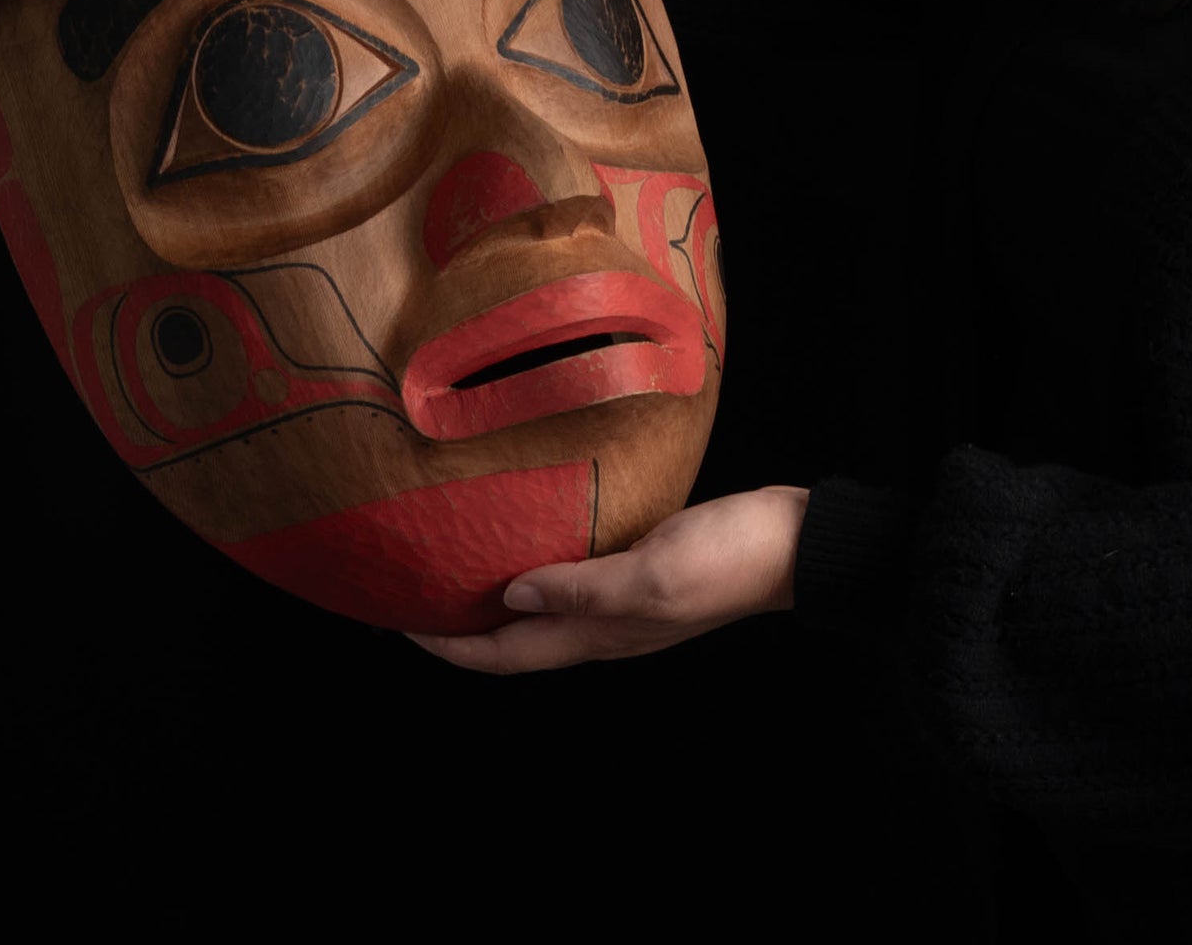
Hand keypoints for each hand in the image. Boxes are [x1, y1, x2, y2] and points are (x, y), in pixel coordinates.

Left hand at [409, 484, 809, 673]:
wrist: (792, 544)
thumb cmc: (727, 557)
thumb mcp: (652, 572)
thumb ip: (583, 588)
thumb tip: (511, 594)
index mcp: (603, 634)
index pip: (507, 652)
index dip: (450, 647)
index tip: (399, 628)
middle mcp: (606, 627)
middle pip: (517, 639)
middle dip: (461, 629)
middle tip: (413, 599)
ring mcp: (626, 601)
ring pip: (543, 612)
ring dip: (497, 600)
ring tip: (458, 570)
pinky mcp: (643, 568)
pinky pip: (574, 581)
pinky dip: (540, 569)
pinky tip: (533, 539)